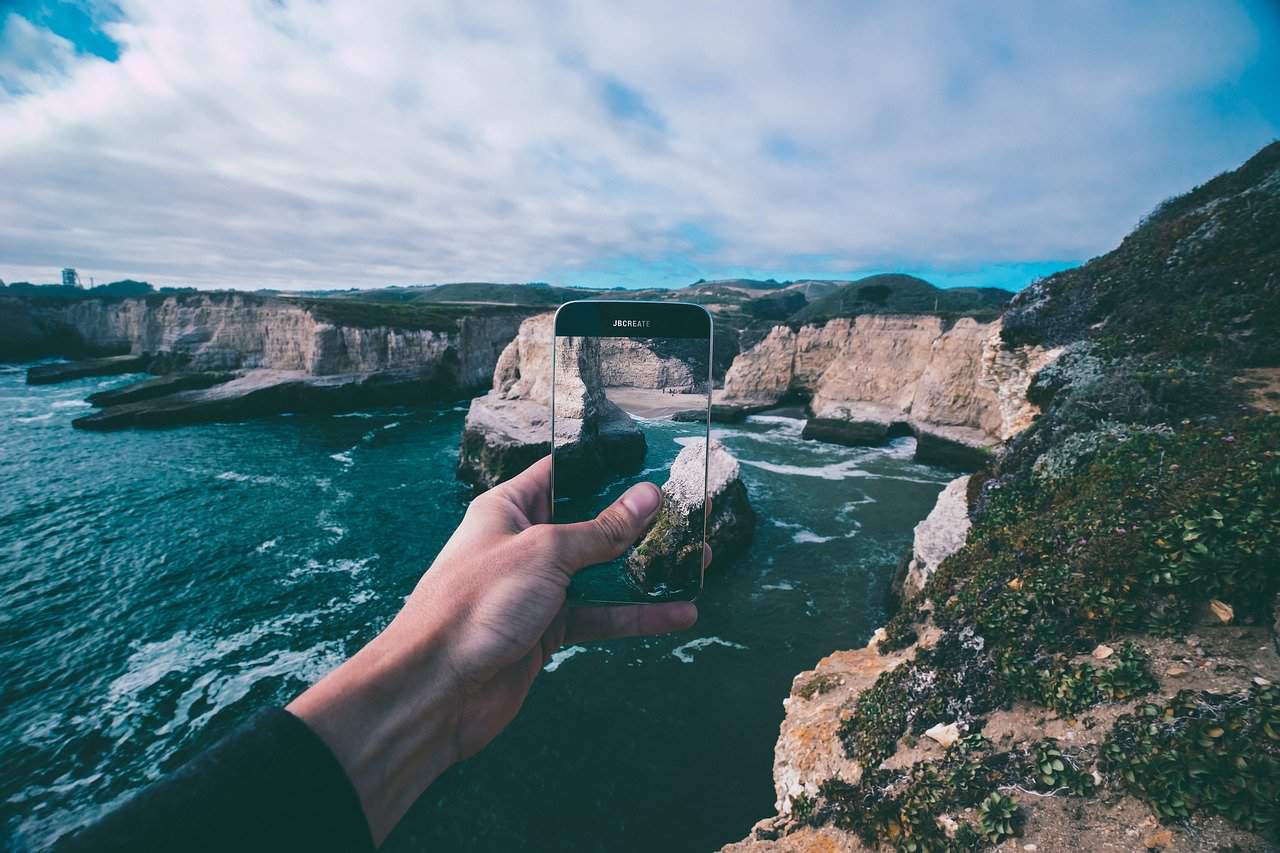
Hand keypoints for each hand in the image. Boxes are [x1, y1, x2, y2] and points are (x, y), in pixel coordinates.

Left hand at [287, 457, 701, 845]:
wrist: (438, 688)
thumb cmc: (476, 603)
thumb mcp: (545, 553)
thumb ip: (600, 530)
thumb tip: (647, 498)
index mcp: (509, 509)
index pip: (561, 474)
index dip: (602, 467)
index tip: (648, 462)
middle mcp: (524, 544)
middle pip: (589, 525)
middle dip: (637, 522)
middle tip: (687, 514)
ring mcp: (538, 590)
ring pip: (601, 574)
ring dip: (646, 571)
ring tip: (698, 561)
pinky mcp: (549, 631)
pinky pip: (600, 616)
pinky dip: (636, 616)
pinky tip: (677, 614)